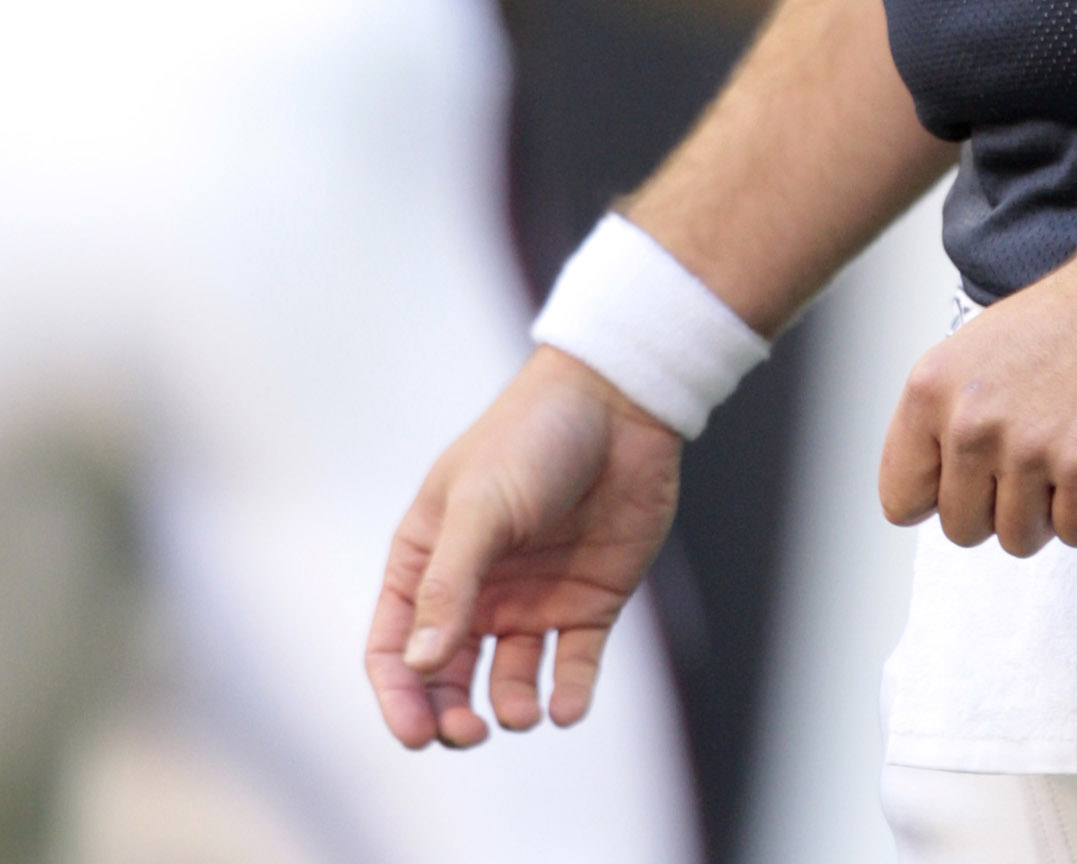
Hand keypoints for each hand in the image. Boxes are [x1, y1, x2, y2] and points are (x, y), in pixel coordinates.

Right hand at [365, 348, 682, 749]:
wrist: (620, 402)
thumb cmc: (535, 437)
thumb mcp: (481, 506)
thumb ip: (449, 584)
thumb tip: (420, 666)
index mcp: (431, 558)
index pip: (396, 646)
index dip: (399, 696)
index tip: (415, 733)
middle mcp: (478, 587)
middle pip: (448, 677)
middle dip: (450, 716)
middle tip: (469, 732)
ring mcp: (533, 597)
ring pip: (510, 681)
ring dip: (511, 708)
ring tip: (521, 712)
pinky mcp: (588, 601)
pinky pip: (573, 667)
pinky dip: (569, 695)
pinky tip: (567, 705)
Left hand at [880, 242, 1076, 555]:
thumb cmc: (1068, 321)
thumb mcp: (976, 354)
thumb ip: (946, 419)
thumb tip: (932, 488)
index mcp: (931, 388)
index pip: (900, 497)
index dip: (943, 494)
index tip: (974, 476)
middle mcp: (970, 421)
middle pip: (961, 529)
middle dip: (1001, 506)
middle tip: (1034, 459)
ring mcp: (1028, 447)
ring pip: (1019, 539)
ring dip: (1050, 508)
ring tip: (1070, 450)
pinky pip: (1076, 533)